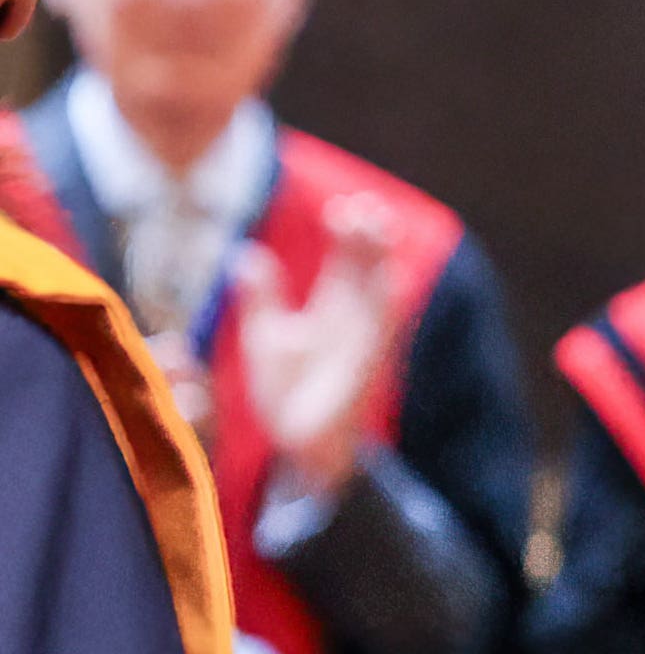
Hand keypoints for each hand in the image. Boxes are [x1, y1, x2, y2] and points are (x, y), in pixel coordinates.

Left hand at [232, 196, 402, 502]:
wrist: (300, 444)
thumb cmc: (287, 392)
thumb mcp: (266, 335)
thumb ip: (261, 296)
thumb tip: (243, 255)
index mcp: (334, 312)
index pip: (348, 264)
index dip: (349, 236)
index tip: (342, 209)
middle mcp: (355, 323)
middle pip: (368, 272)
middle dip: (369, 241)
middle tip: (365, 209)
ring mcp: (364, 345)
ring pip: (379, 294)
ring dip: (380, 263)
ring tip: (376, 229)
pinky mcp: (363, 369)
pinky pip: (380, 332)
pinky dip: (387, 306)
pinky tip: (392, 278)